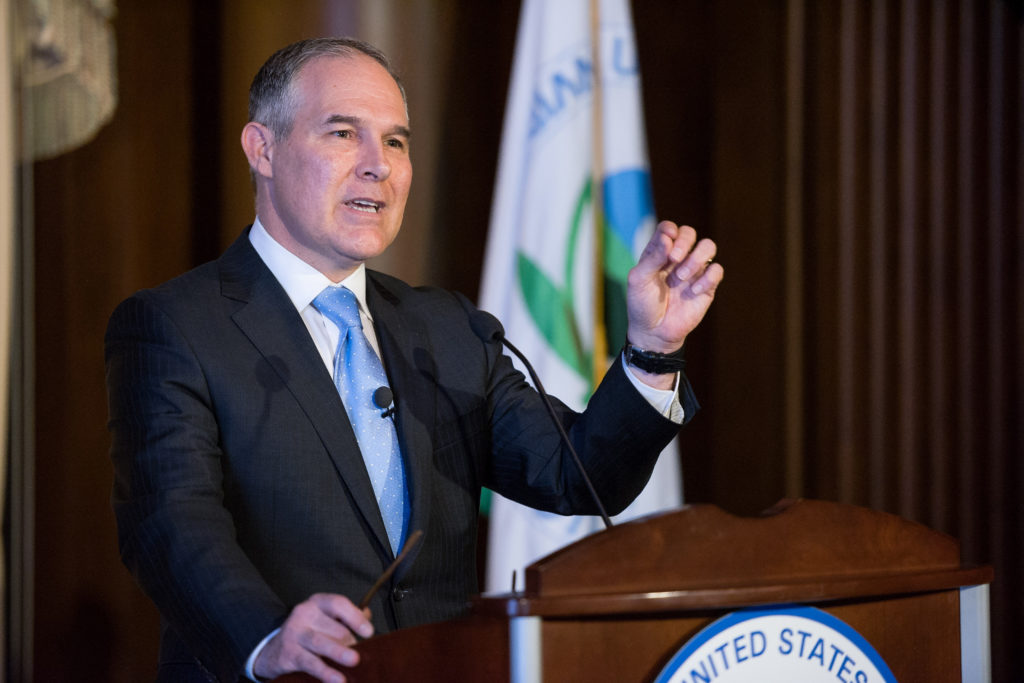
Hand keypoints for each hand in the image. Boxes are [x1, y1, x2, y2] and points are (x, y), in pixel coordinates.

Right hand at [254, 593, 373, 682]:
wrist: (274, 650)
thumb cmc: (309, 631)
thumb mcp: (326, 618)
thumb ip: (347, 617)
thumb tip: (367, 616)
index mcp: (318, 602)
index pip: (339, 604)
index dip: (355, 618)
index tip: (369, 632)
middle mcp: (304, 614)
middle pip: (334, 628)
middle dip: (349, 642)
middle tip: (360, 654)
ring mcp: (294, 633)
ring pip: (321, 643)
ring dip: (339, 652)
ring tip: (354, 660)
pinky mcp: (289, 653)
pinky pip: (310, 663)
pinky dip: (325, 672)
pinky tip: (338, 679)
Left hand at [626, 221, 722, 362]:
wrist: (654, 333)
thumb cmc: (642, 305)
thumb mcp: (639, 281)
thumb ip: (652, 258)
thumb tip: (667, 238)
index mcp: (658, 253)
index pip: (669, 229)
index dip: (670, 230)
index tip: (666, 243)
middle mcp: (678, 258)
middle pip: (690, 233)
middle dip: (684, 242)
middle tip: (673, 259)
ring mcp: (693, 271)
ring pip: (708, 246)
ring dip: (696, 257)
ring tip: (681, 276)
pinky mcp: (706, 286)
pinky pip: (717, 270)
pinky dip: (708, 278)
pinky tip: (694, 291)